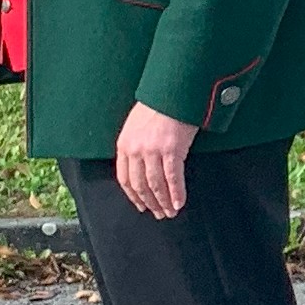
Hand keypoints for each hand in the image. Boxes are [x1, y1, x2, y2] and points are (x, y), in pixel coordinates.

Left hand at [115, 101, 197, 218]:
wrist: (173, 90)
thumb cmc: (159, 104)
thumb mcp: (137, 124)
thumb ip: (135, 144)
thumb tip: (141, 165)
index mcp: (124, 144)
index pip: (125, 178)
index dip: (133, 196)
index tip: (142, 205)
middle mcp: (135, 149)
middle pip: (140, 185)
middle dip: (150, 203)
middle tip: (159, 214)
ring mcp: (153, 150)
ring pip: (156, 185)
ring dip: (164, 202)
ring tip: (171, 212)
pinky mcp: (172, 149)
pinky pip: (173, 178)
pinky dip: (176, 193)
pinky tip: (179, 202)